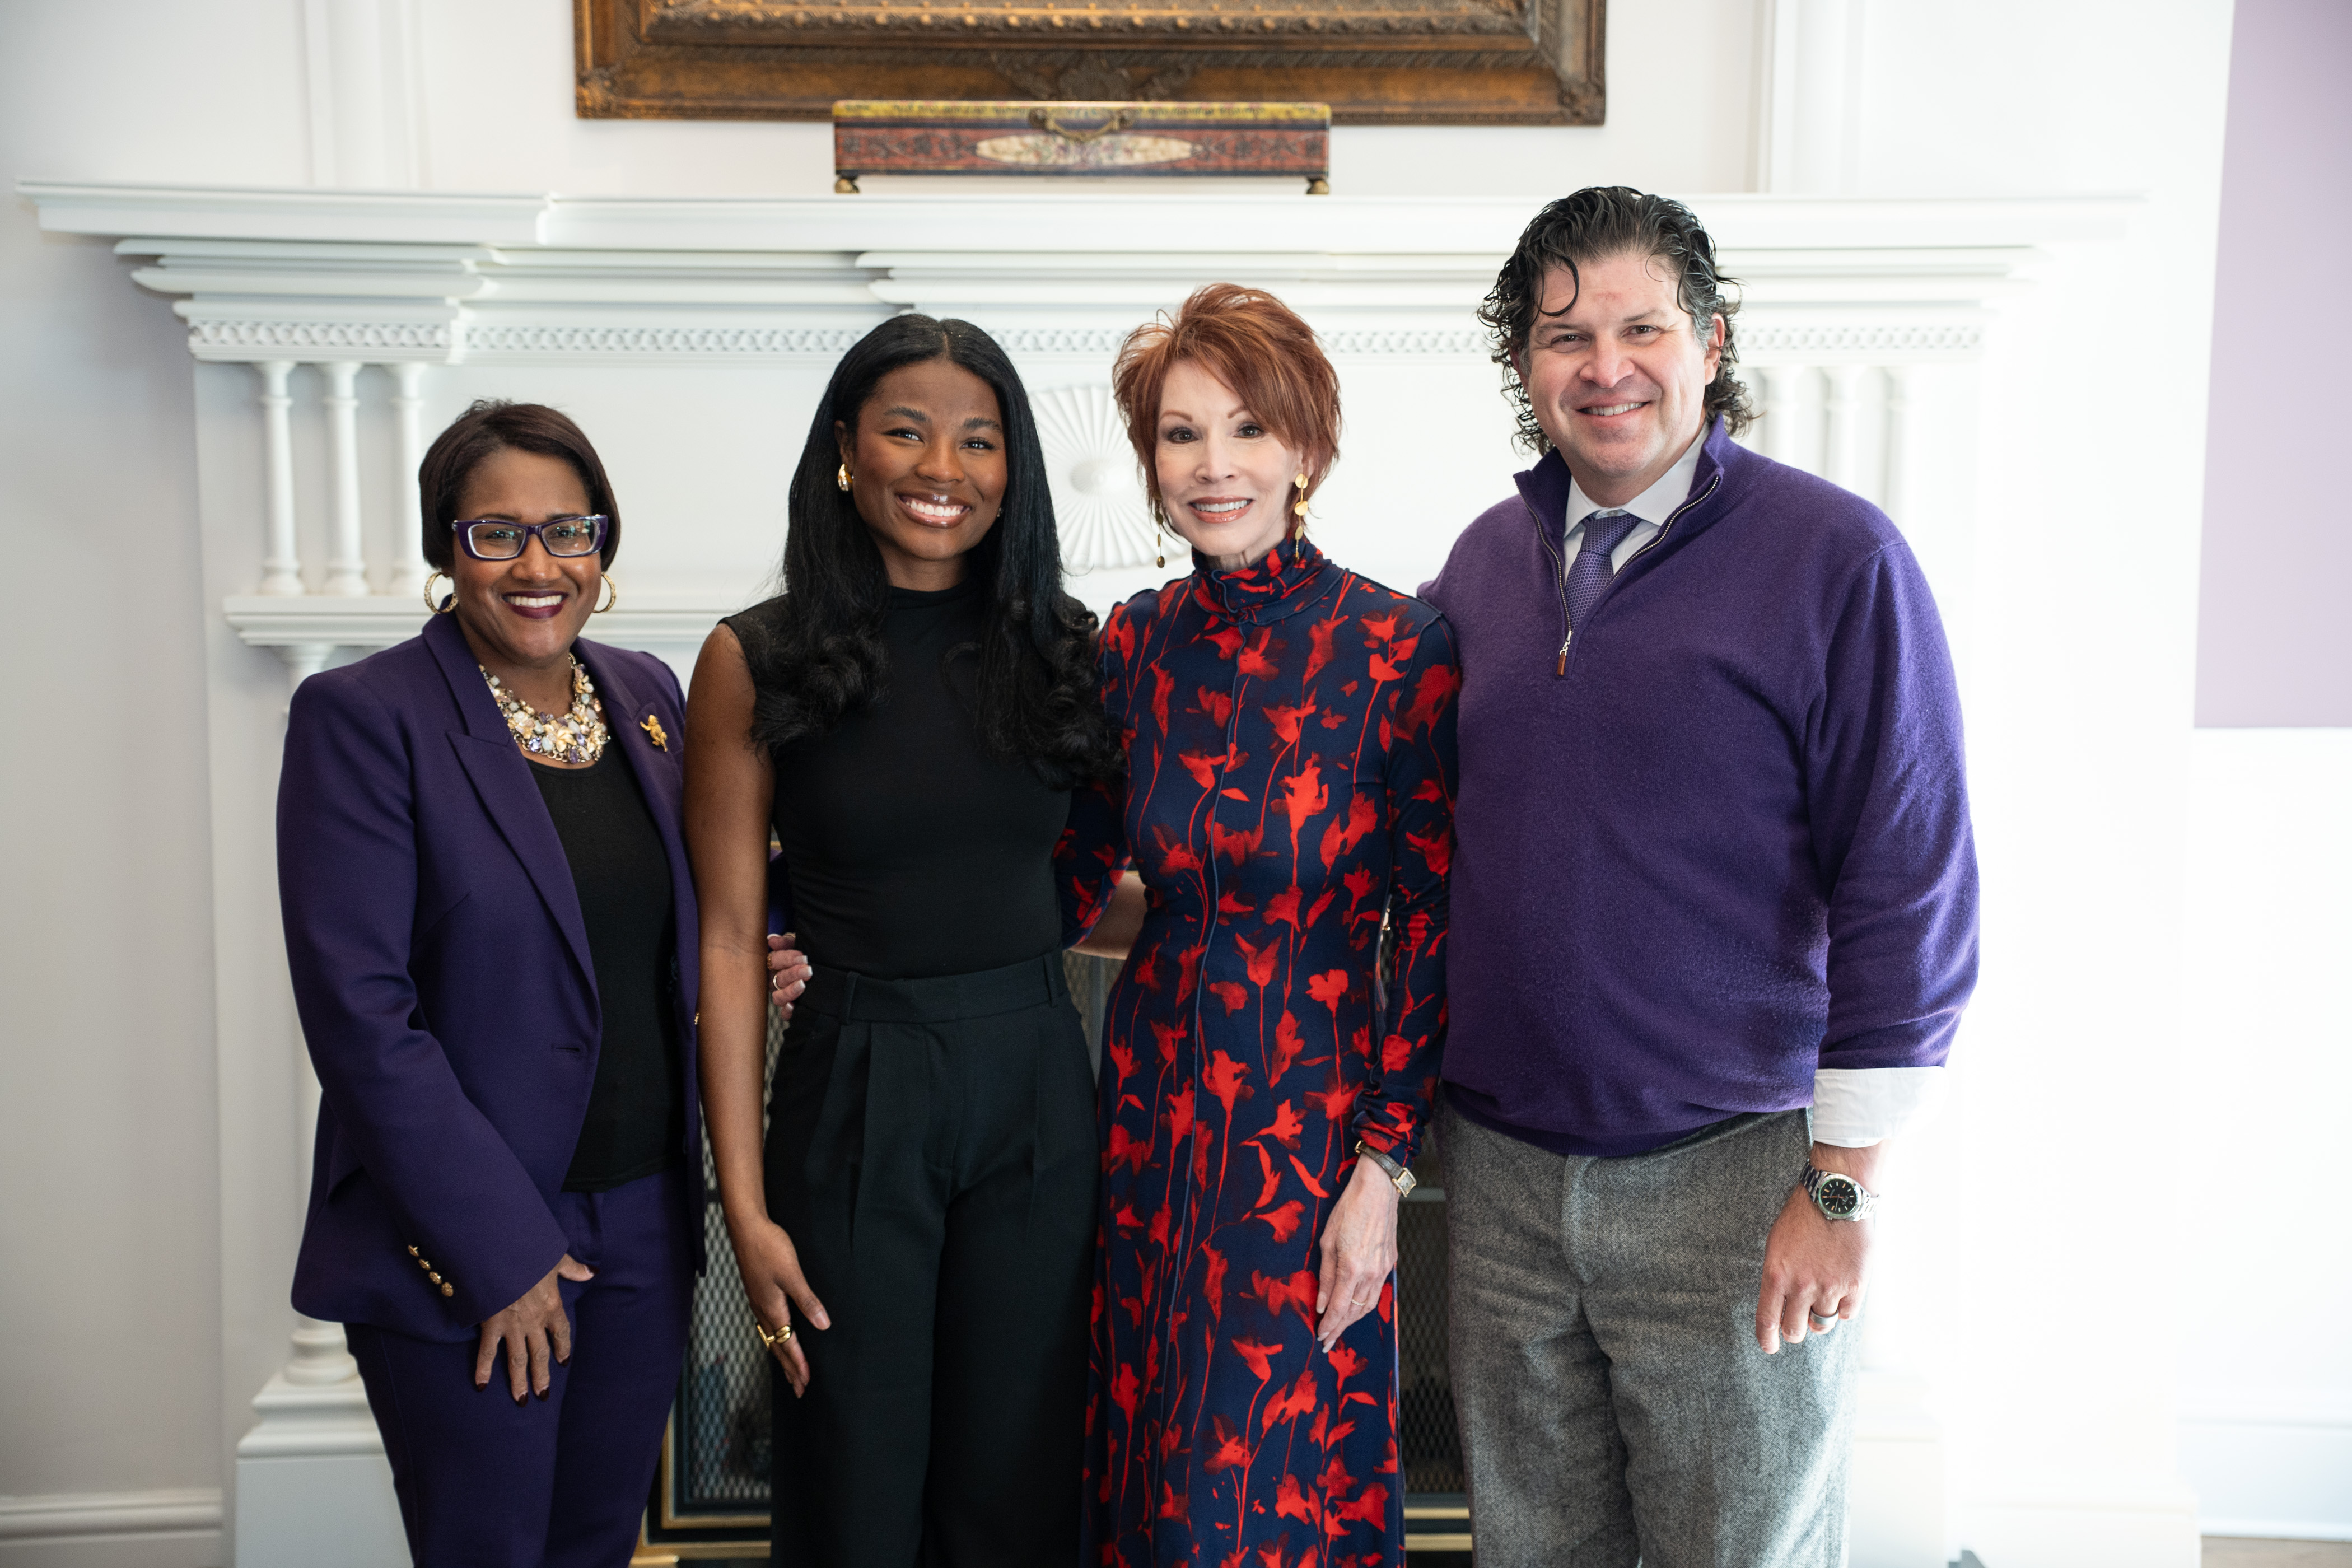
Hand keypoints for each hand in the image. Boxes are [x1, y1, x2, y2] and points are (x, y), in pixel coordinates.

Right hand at [475, 1253, 593, 1400]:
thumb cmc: (530, 1253)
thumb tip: (591, 1273)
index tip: (563, 1361)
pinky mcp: (492, 1324)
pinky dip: (483, 1369)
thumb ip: (573, 1269)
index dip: (563, 1347)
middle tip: (542, 1395)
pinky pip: (487, 1351)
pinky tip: (481, 1385)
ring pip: (517, 1359)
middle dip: (541, 1376)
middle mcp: (535, 1321)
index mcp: (552, 1306)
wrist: (502, 1253)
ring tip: (521, 1400)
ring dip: (519, 1381)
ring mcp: (513, 1326)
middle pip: (540, 1354)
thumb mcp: (556, 1258)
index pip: (561, 1333)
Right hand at [727, 1212, 830, 1397]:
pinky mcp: (757, 1292)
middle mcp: (762, 1310)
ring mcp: (758, 1301)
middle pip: (777, 1346)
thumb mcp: (792, 1274)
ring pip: (770, 1337)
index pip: (787, 1343)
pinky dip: (774, 1339)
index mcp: (771, 1308)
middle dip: (789, 1368)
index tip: (806, 1382)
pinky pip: (766, 1325)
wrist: (746, 1228)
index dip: (798, 1364)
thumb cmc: (769, 1248)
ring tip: (789, 1371)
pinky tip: (776, 1336)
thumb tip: (823, 1325)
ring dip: (781, 1356)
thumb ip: (807, 1300)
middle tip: (799, 1388)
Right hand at [765, 932, 809, 1024]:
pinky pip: (784, 1014)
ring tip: (802, 985)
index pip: (774, 961)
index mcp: (775, 964)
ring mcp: (782, 995)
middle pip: (779, 979)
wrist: (822, 968)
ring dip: (790, 991)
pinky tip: (793, 1006)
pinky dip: (787, 1011)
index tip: (803, 958)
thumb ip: (786, 941)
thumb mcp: (798, 944)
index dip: (787, 959)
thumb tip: (772, 940)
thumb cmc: (806, 955)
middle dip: (793, 974)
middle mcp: (776, 981)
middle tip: (808, 970)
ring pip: (778, 997)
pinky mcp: (790, 1009)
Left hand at [1313, 1155, 1401, 1351]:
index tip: (1320, 1337)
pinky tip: (1356, 1307)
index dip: (1329, 1326)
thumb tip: (1321, 1302)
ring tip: (1340, 1329)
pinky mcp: (1389, 1263)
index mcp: (1351, 1268)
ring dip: (1353, 1320)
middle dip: (1340, 1329)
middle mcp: (1370, 1273)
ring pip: (1367, 1305)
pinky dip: (1365, 1304)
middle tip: (1327, 1342)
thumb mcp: (1327, 1241)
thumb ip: (1325, 1275)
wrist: (1377, 1191)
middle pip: (1354, 1312)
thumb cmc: (1348, 1210)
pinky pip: (1376, 1292)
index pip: (1338, 1308)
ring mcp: (1382, 1269)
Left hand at [1754, 1141, 1881, 1353]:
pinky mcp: (1856, 1285)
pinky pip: (1847, 1314)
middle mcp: (1801, 1286)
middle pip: (1795, 1331)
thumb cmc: (1802, 1216)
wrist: (1837, 1195)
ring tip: (1821, 1300)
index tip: (1769, 1348)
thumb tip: (1780, 1306)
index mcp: (1775, 1274)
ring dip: (1819, 1318)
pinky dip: (1843, 1307)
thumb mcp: (1777, 1245)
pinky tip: (1841, 1290)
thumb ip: (1778, 1277)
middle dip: (1794, 1330)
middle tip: (1798, 1322)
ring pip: (1822, 1324)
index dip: (1767, 1340)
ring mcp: (1830, 1287)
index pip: (1767, 1320)